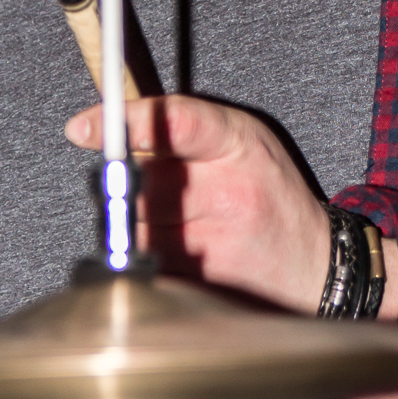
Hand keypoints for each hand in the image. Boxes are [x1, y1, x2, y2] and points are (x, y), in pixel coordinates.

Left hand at [65, 93, 330, 312]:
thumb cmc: (274, 195)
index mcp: (238, 145)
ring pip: (132, 220)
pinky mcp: (192, 277)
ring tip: (176, 215)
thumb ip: (183, 126)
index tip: (83, 127)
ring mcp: (207, 241)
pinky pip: (141, 253)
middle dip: (125, 179)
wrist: (314, 264)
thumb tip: (113, 121)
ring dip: (135, 215)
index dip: (124, 123)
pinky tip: (178, 243)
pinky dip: (145, 246)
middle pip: (138, 179)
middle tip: (137, 179)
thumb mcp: (243, 139)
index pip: (174, 123)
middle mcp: (224, 193)